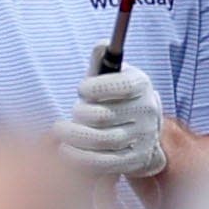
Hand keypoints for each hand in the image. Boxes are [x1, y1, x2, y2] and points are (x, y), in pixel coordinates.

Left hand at [56, 62, 168, 179]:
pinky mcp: (135, 160)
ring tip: (62, 131)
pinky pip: (104, 163)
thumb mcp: (112, 75)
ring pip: (101, 140)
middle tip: (70, 113)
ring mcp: (142, 138)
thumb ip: (103, 59)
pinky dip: (81, 158)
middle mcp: (146, 111)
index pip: (119, 85)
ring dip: (74, 137)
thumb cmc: (116, 98)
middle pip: (103, 116)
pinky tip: (66, 150)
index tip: (81, 89)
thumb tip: (102, 45)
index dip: (94, 87)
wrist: (141, 132)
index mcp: (141, 84)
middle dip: (79, 114)